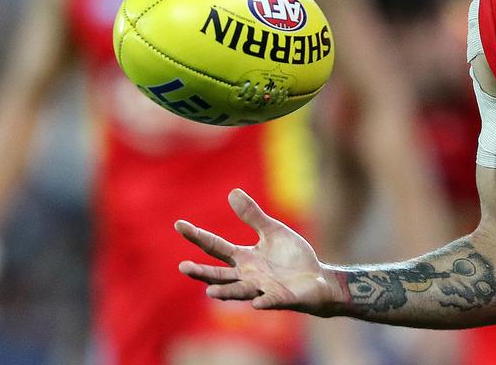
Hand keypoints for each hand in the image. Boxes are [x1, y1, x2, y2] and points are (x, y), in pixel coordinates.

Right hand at [176, 189, 345, 315]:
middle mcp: (248, 276)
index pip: (215, 246)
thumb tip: (232, 192)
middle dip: (202, 273)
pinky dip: (265, 301)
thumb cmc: (291, 257)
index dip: (197, 236)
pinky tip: (257, 302)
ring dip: (226, 292)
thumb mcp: (272, 232)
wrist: (317, 278)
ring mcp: (263, 288)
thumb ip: (253, 216)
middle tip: (183, 267)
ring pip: (240, 291)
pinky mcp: (282, 298)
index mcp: (244, 258)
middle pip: (220, 275)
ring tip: (210, 292)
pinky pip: (272, 301)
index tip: (178, 224)